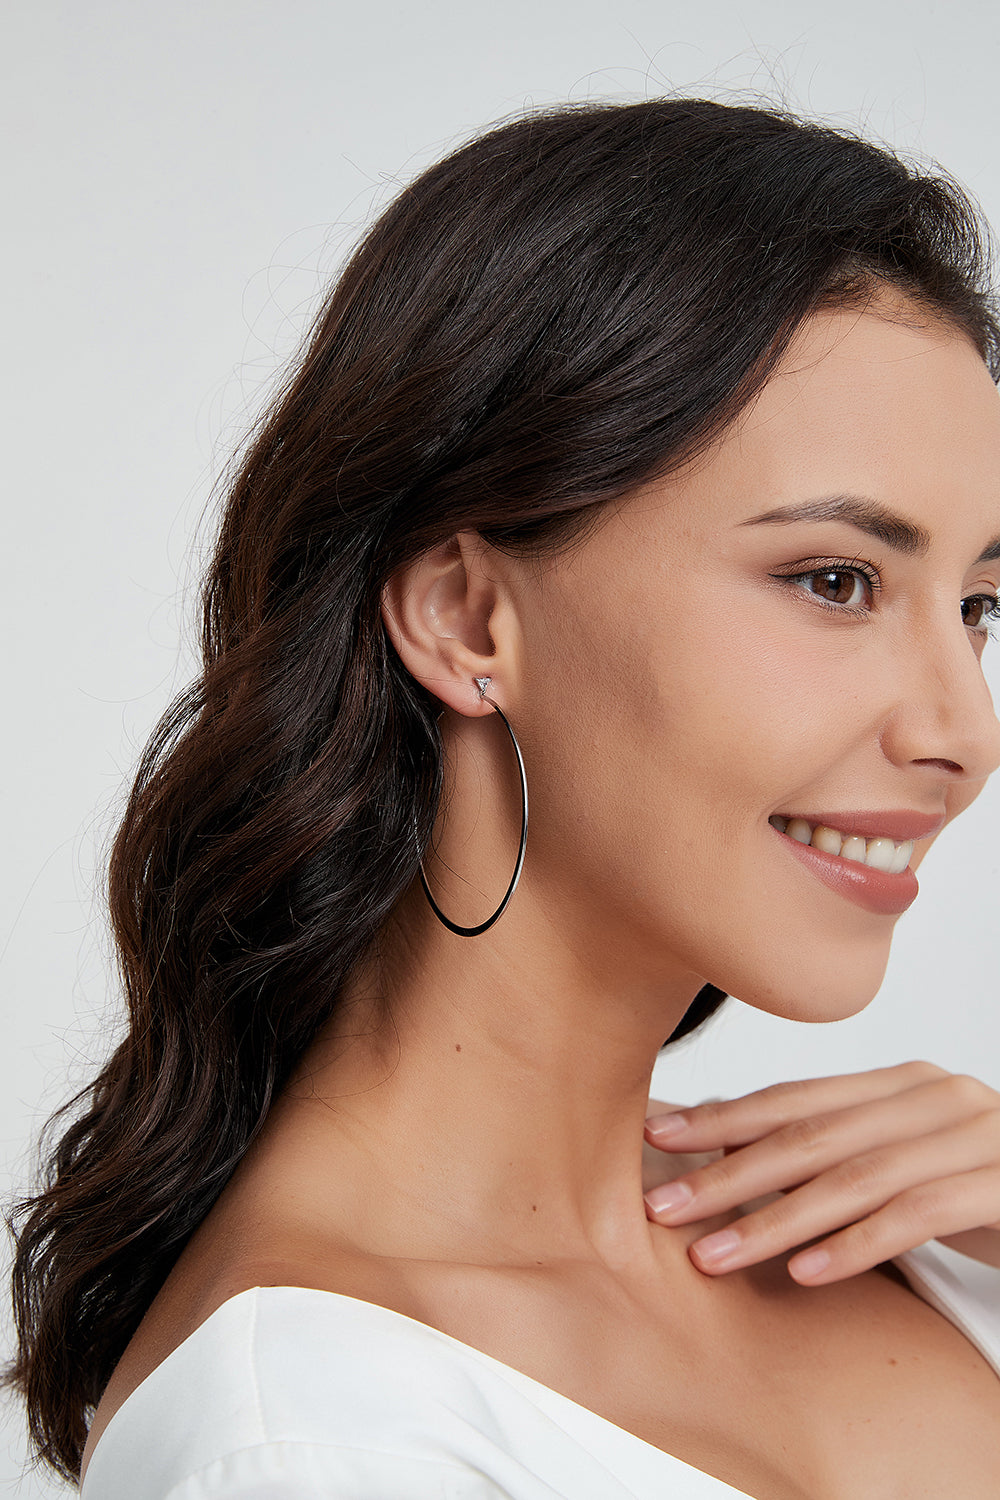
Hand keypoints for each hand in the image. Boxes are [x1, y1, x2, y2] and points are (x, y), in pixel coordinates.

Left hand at [643, 1061, 999, 1283]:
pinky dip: (856, 1246)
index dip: (724, 1117)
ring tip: (716, 1256)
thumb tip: (725, 1155)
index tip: (660, 1141)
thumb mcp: (899, 1164)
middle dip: (730, 1173)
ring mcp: (973, 1135)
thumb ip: (833, 1153)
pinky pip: (919, 1216)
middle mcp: (934, 1096)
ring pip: (856, 1177)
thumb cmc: (977, 1191)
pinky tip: (805, 1273)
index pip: (799, 1096)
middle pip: (814, 1135)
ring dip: (776, 1221)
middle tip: (666, 1206)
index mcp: (901, 1082)